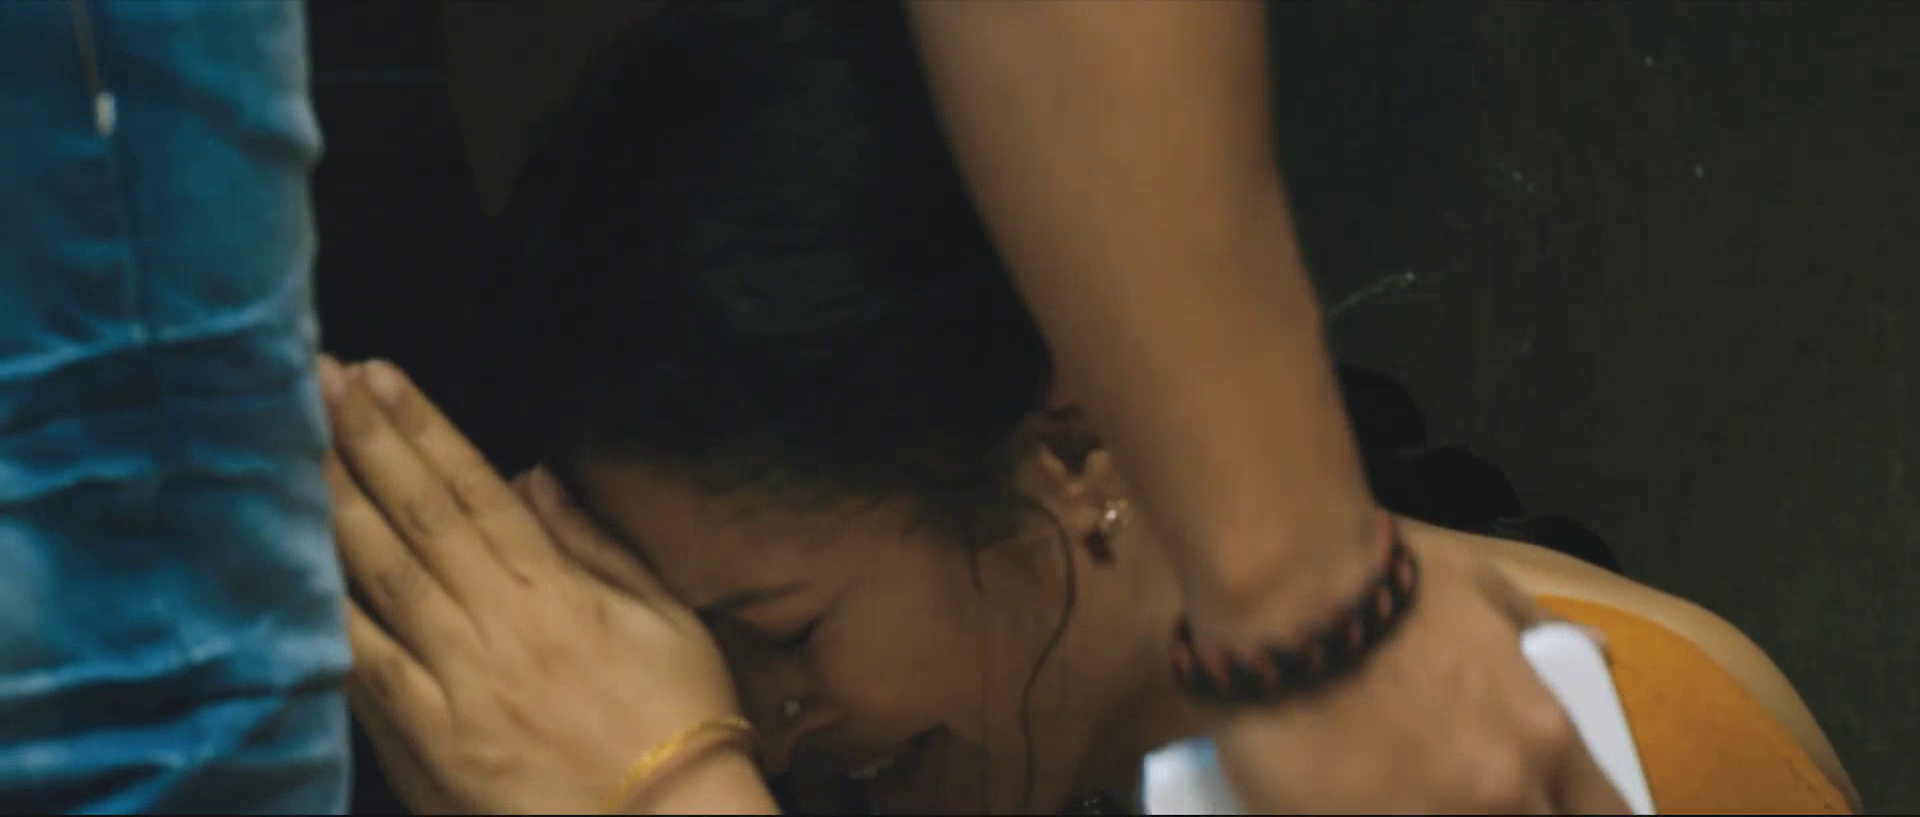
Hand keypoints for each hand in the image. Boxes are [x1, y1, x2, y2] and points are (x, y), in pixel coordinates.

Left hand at [319, 357, 773, 813]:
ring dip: (333, 508)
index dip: (424, 427)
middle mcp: (498, 625)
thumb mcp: (666, 619)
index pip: (475, 488)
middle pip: (417, 517)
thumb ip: (598, 544)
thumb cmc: (681, 721)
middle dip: (363, 442)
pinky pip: (366, 671)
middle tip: (315, 381)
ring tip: (292, 449)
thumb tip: (536, 478)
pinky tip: (289, 574)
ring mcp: (459, 684)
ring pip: (381, 580)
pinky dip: (327, 620)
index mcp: (557, 589)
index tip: (381, 376)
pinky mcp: (432, 742)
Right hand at [1208, 521, 1630, 813]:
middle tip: (1462, 789)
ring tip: (1405, 788)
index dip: (1578, 812)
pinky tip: (1359, 797)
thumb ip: (1536, 623)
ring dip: (1445, 812)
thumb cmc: (1382, 582)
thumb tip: (1596, 646)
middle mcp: (1501, 794)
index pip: (1603, 813)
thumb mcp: (1478, 584)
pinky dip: (1382, 815)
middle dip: (1511, 812)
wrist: (1287, 598)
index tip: (1550, 802)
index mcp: (1541, 737)